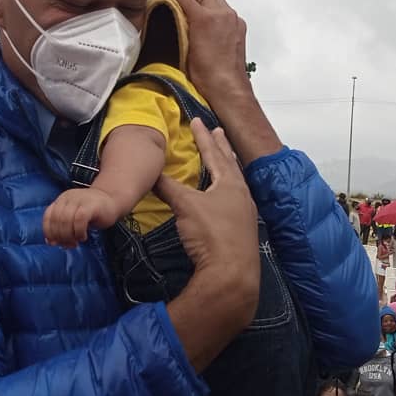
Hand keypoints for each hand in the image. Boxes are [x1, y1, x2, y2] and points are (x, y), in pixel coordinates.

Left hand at [43, 188, 119, 248]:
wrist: (113, 201)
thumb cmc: (93, 213)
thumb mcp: (74, 219)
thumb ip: (62, 227)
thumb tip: (50, 242)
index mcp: (61, 200)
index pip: (48, 216)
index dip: (48, 231)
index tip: (53, 243)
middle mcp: (68, 198)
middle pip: (56, 220)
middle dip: (60, 236)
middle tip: (68, 245)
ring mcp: (79, 200)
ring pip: (66, 220)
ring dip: (68, 236)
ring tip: (75, 242)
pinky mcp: (91, 205)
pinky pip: (79, 220)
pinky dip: (78, 232)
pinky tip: (83, 237)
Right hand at [154, 120, 257, 282]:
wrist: (230, 274)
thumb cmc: (211, 234)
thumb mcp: (185, 206)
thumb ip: (168, 187)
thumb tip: (150, 173)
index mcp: (231, 184)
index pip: (214, 154)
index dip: (203, 137)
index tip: (197, 121)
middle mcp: (242, 196)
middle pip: (230, 165)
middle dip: (221, 148)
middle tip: (218, 132)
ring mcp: (245, 215)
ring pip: (234, 183)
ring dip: (226, 169)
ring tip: (223, 159)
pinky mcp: (242, 232)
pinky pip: (234, 201)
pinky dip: (226, 191)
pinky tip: (224, 198)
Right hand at [156, 0, 250, 103]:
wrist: (227, 88)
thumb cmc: (203, 75)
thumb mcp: (184, 47)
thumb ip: (179, 23)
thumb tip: (171, 10)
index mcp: (205, 17)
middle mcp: (221, 13)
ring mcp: (232, 18)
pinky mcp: (239, 26)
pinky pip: (223, 8)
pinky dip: (212, 4)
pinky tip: (203, 11)